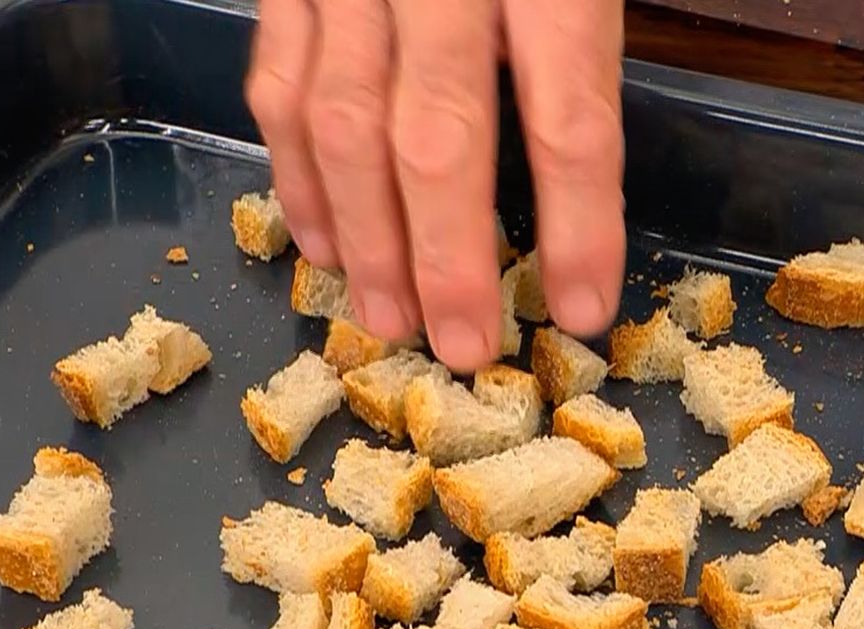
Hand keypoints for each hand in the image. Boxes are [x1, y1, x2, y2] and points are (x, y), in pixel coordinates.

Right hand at [244, 0, 626, 373]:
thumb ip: (582, 47)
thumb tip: (583, 183)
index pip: (568, 119)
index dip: (578, 227)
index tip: (582, 312)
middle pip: (436, 139)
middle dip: (446, 261)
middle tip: (461, 347)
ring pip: (342, 126)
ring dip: (365, 241)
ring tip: (388, 321)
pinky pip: (279, 90)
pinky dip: (297, 180)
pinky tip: (322, 246)